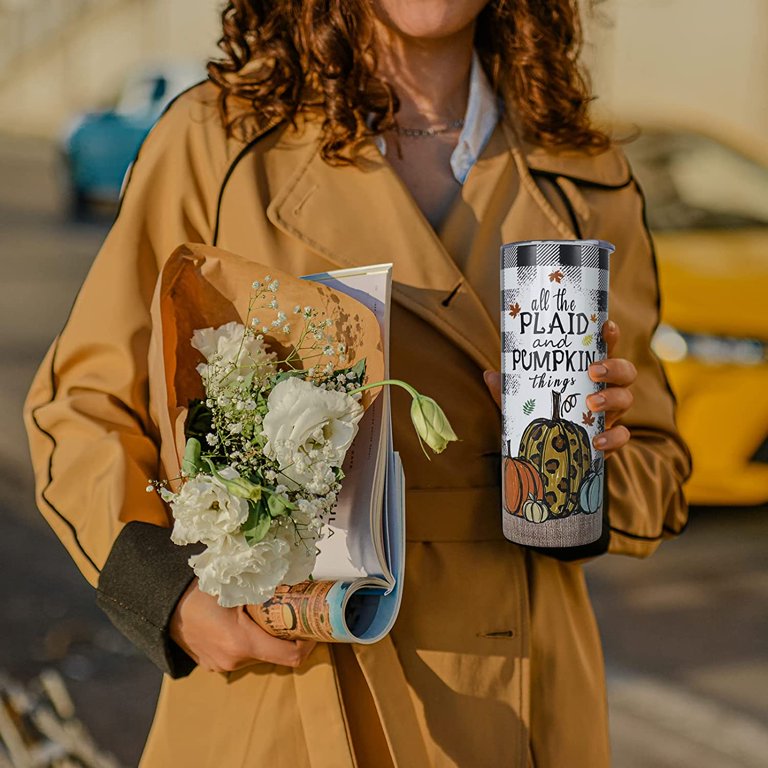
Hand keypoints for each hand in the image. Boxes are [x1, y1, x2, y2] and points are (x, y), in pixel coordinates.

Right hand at [169, 578, 315, 672]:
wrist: (163, 602)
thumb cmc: (199, 589)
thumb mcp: (238, 584)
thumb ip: (267, 586)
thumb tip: (298, 580)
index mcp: (243, 642)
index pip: (290, 656)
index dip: (308, 643)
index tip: (313, 626)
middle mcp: (234, 661)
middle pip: (274, 654)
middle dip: (286, 635)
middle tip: (291, 611)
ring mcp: (221, 666)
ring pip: (258, 654)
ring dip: (266, 637)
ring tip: (265, 613)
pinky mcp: (212, 665)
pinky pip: (240, 655)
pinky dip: (249, 641)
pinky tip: (243, 621)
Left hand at [482, 320, 635, 457]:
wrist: (544, 453)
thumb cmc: (536, 415)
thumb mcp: (519, 401)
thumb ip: (508, 389)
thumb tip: (489, 374)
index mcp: (586, 373)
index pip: (604, 348)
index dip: (609, 335)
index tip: (605, 326)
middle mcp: (604, 389)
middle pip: (625, 371)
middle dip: (614, 367)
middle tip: (592, 371)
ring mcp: (610, 414)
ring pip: (627, 399)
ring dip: (612, 398)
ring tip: (591, 403)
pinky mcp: (610, 438)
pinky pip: (623, 436)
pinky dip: (613, 438)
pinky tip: (597, 441)